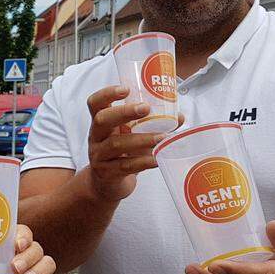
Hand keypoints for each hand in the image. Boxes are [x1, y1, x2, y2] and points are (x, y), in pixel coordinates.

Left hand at [0, 225, 56, 273]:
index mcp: (8, 246)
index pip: (20, 232)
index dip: (20, 234)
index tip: (15, 242)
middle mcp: (24, 255)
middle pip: (34, 246)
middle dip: (27, 254)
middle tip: (15, 265)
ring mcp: (34, 271)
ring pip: (46, 261)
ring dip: (37, 268)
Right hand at [84, 86, 174, 201]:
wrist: (106, 184)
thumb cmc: (120, 153)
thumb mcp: (130, 136)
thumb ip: (150, 125)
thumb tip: (179, 116)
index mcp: (100, 123)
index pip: (95, 103)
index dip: (107, 93)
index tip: (126, 89)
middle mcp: (96, 137)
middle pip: (102, 119)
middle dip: (124, 112)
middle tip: (146, 108)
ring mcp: (99, 156)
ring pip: (116, 144)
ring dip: (141, 139)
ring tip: (162, 137)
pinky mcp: (107, 173)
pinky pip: (125, 166)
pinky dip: (143, 162)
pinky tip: (157, 159)